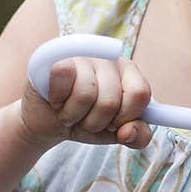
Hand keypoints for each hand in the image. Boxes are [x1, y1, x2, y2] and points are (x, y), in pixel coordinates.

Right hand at [19, 56, 153, 148]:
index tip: (113, 124)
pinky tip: (56, 99)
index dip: (125, 117)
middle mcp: (109, 59)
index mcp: (129, 73)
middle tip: (85, 118)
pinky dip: (57, 99)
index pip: (140, 93)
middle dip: (95, 122)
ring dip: (73, 115)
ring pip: (85, 94)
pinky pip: (63, 76)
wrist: (50, 120)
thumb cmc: (86, 120)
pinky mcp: (57, 56)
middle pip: (110, 101)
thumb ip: (138, 136)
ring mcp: (83, 55)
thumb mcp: (116, 133)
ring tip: (69, 111)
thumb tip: (128, 132)